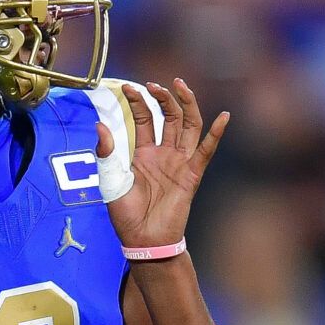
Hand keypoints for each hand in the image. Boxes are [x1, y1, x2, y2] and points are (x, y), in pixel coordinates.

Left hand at [96, 78, 228, 249]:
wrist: (143, 240)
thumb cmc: (126, 215)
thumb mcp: (110, 181)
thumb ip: (107, 153)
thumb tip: (100, 125)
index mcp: (143, 153)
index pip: (144, 119)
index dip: (138, 102)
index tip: (128, 87)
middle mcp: (163, 154)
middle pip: (169, 116)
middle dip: (163, 97)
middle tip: (155, 84)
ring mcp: (179, 163)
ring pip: (188, 126)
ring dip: (186, 105)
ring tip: (180, 86)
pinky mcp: (191, 175)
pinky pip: (206, 151)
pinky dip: (216, 134)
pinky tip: (224, 116)